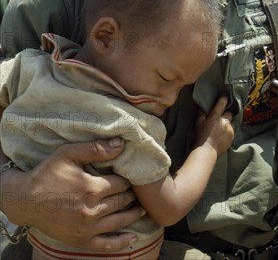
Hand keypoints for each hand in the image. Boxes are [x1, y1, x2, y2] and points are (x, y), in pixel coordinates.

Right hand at [1, 139, 144, 251]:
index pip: (120, 183)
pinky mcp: (80, 240)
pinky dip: (120, 242)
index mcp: (91, 188)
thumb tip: (121, 144)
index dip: (128, 179)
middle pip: (121, 201)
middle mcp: (92, 210)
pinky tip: (131, 238)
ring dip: (133, 215)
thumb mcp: (69, 154)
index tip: (132, 176)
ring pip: (118, 221)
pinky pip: (105, 244)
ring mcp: (87, 227)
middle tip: (139, 192)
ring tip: (142, 209)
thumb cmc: (47, 173)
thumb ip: (96, 149)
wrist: (25, 200)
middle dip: (131, 196)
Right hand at [195, 95, 233, 155]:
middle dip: (226, 114)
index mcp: (215, 116)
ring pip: (232, 122)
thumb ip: (201, 114)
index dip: (224, 99)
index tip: (225, 96)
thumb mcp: (198, 123)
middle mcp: (224, 121)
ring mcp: (229, 129)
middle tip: (222, 117)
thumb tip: (203, 107)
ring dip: (229, 123)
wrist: (207, 150)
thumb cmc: (201, 136)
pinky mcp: (232, 136)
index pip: (222, 104)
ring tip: (223, 127)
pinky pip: (232, 131)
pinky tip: (223, 134)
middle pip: (230, 113)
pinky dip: (229, 131)